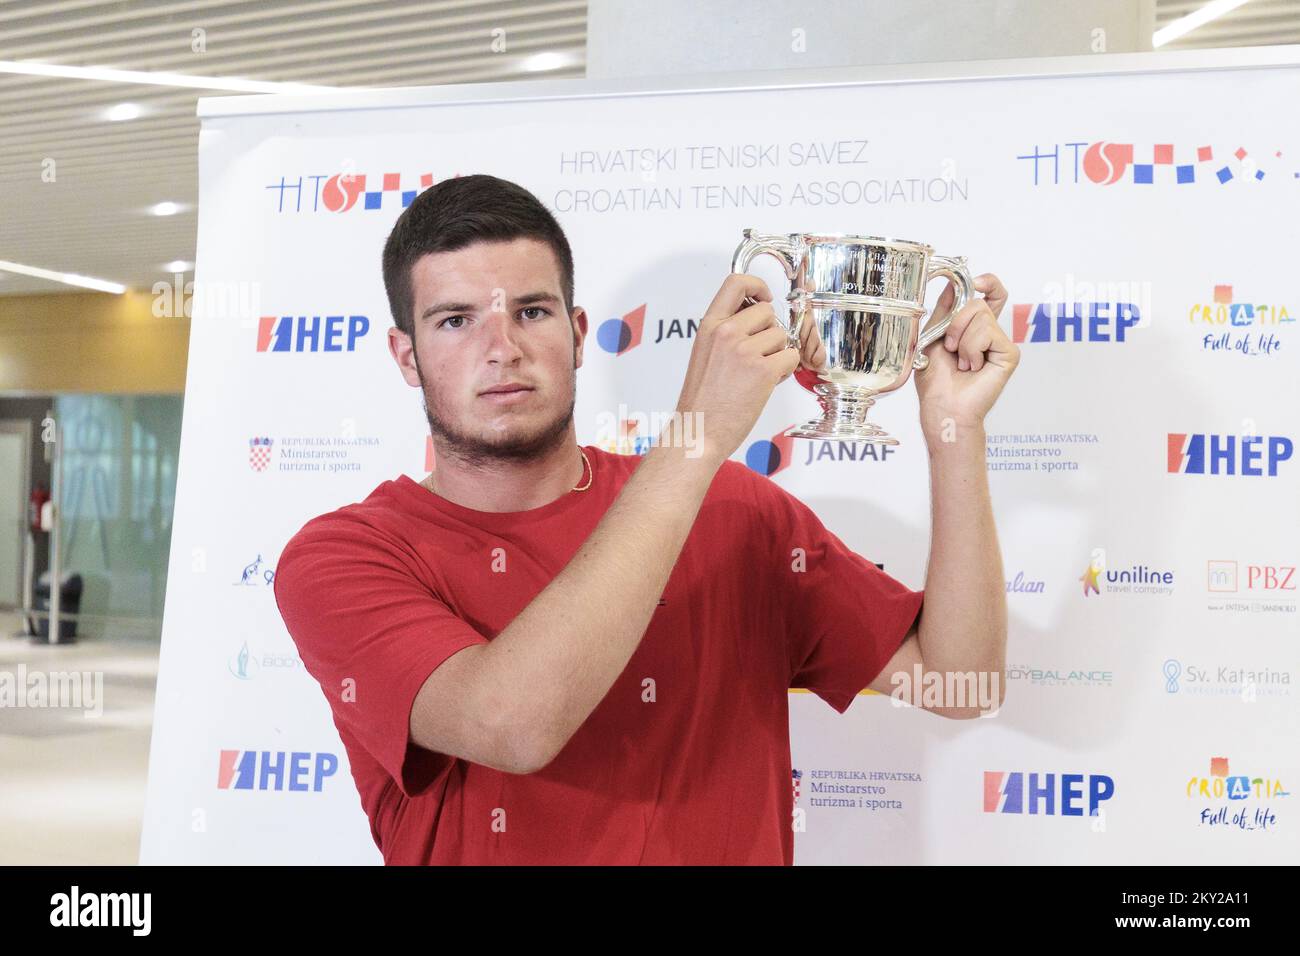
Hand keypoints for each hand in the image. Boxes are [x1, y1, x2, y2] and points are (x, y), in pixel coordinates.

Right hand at [676, 275, 800, 462]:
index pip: (736, 282)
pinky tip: (768, 383)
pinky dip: (786, 370)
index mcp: (709, 326)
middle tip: (759, 355)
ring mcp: (744, 351)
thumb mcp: (704, 353)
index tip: (764, 298)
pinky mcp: (762, 370)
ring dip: (778, 354)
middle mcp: (726, 333)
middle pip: (768, 312)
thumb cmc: (702, 401)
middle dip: (771, 333)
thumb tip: (755, 317)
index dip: (758, 285)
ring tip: (759, 374)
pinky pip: (791, 356)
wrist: (698, 432)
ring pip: (782, 336)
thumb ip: (726, 331)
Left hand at [913, 272, 1017, 432]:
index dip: (987, 282)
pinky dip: (972, 349)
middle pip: (978, 302)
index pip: (991, 294)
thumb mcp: (933, 335)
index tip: (975, 282)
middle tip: (950, 348)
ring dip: (962, 340)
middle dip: (956, 322)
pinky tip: (973, 367)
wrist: (942, 405)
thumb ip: (945, 308)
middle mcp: (991, 332)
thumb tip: (954, 282)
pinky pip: (988, 332)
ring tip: (962, 362)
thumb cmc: (935, 379)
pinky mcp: (1009, 353)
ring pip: (981, 316)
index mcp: (974, 327)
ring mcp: (1001, 342)